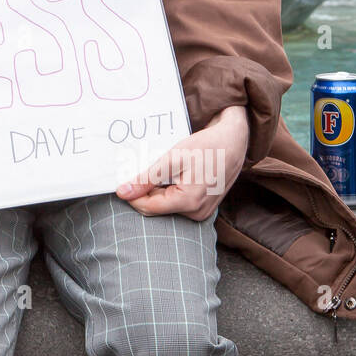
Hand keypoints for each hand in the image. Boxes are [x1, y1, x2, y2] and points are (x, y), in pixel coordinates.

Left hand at [115, 106, 249, 220]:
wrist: (233, 142)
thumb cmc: (206, 147)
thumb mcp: (172, 159)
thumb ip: (147, 178)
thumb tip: (123, 192)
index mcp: (188, 202)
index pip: (148, 207)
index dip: (132, 195)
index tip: (122, 182)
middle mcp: (197, 213)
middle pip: (157, 208)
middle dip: (146, 191)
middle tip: (145, 170)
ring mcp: (202, 213)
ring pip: (166, 206)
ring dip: (158, 190)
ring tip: (165, 170)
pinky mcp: (204, 208)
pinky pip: (178, 204)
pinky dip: (170, 191)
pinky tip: (174, 176)